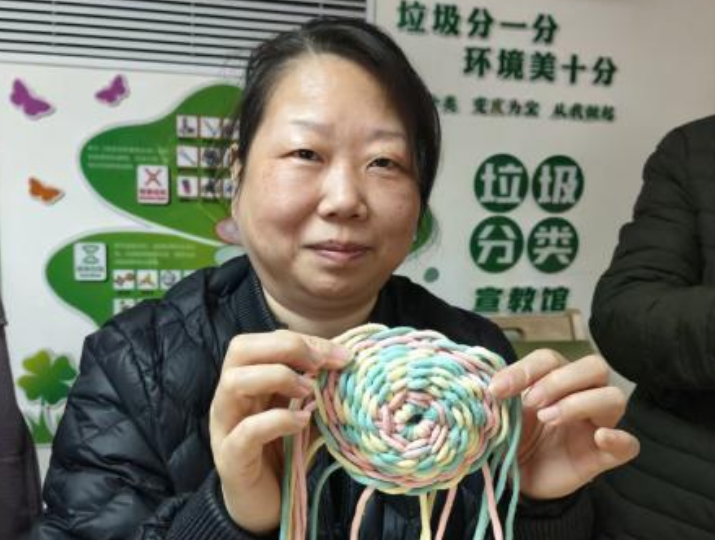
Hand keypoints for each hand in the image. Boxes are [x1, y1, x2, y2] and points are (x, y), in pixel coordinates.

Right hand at [209, 330, 349, 532]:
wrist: (262, 504)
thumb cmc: (282, 451)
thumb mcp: (302, 411)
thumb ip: (316, 389)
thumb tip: (346, 363)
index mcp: (246, 380)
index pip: (264, 341)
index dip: (302, 340)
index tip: (339, 354)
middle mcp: (229, 397)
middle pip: (240, 348)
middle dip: (286, 347)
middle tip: (321, 365)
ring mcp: (225, 426)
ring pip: (234, 382)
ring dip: (277, 376)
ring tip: (309, 391)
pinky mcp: (231, 458)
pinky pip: (246, 432)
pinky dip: (277, 420)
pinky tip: (302, 422)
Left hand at [488, 350, 639, 499]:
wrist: (520, 478)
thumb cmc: (516, 437)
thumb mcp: (503, 414)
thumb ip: (501, 398)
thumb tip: (490, 385)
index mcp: (555, 379)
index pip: (550, 359)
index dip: (524, 369)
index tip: (497, 389)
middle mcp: (583, 394)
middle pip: (593, 366)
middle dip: (559, 380)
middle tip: (531, 402)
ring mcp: (598, 424)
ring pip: (613, 396)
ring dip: (580, 403)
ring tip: (548, 419)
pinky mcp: (605, 455)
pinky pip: (629, 444)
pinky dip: (618, 438)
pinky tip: (599, 438)